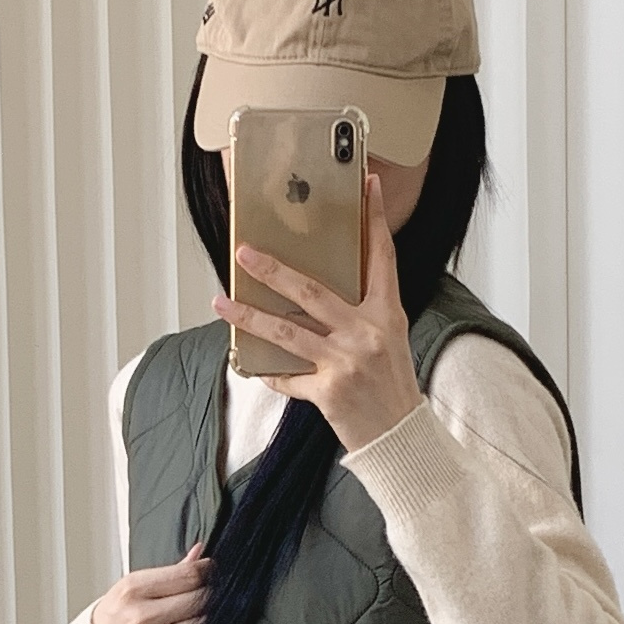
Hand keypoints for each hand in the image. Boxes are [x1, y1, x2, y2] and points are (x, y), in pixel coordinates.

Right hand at [90, 547, 209, 623]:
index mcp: (132, 590)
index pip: (186, 576)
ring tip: (205, 614)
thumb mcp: (133, 587)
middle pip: (197, 601)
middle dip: (211, 595)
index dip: (207, 571)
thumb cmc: (116, 616)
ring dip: (209, 620)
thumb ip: (170, 572)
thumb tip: (199, 553)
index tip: (212, 570)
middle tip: (213, 593)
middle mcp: (140, 618)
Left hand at [214, 172, 421, 451]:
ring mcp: (346, 363)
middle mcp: (366, 334)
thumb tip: (315, 292)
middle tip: (245, 252)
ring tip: (222, 302)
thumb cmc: (391, 387)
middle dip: (274, 270)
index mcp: (386, 315)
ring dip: (249, 317)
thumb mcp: (387, 340)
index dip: (375, 219)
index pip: (382, 257)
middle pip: (312, 292)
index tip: (367, 185)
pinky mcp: (329, 392)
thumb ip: (360, 313)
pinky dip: (267, 372)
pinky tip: (249, 363)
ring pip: (286, 332)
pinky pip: (287, 377)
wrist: (401, 438)